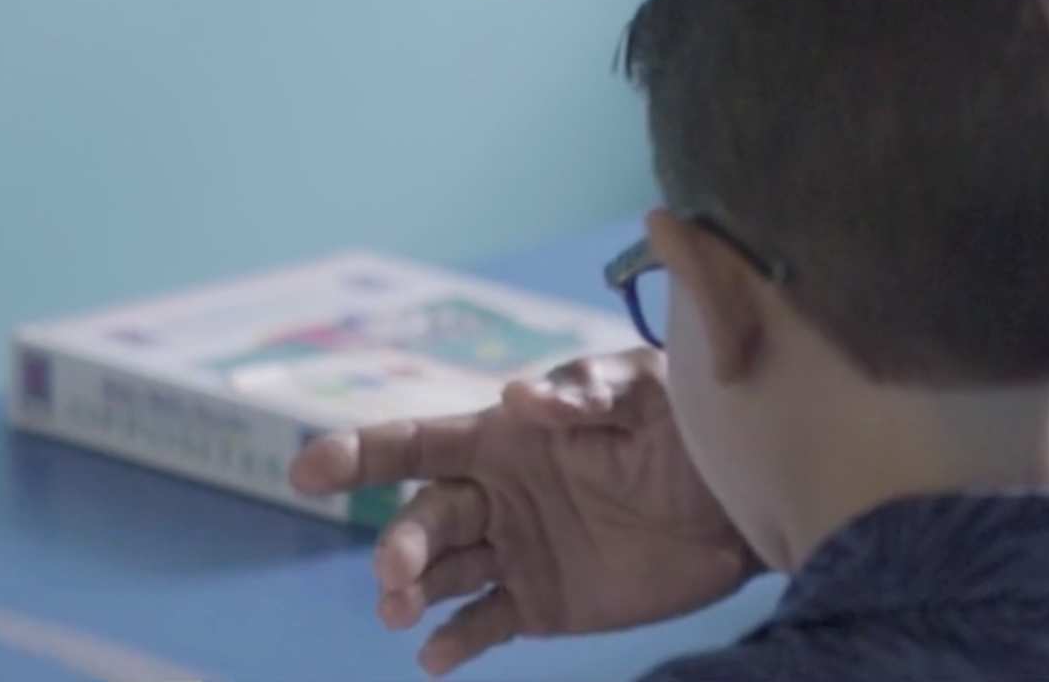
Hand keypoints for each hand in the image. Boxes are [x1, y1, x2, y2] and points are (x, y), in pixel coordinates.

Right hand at [290, 348, 755, 676]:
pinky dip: (455, 643)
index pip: (417, 444)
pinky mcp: (543, 604)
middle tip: (397, 573)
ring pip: (442, 575)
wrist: (742, 503)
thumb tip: (518, 397)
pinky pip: (484, 624)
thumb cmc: (685, 425)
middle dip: (400, 543)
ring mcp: (516, 552)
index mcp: (503, 437)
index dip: (358, 454)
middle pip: (423, 519)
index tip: (306, 469)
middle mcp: (496, 496)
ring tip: (402, 609)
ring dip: (412, 591)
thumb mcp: (643, 392)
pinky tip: (438, 659)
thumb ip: (583, 395)